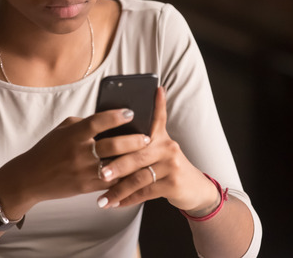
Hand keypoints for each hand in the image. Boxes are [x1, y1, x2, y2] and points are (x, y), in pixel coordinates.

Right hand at [0, 107, 150, 218]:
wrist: (30, 178)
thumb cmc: (48, 150)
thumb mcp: (62, 130)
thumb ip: (83, 124)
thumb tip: (108, 119)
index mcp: (73, 134)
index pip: (98, 121)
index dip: (116, 116)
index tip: (131, 112)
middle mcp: (79, 152)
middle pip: (112, 145)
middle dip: (133, 141)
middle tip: (148, 137)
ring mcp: (83, 171)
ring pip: (115, 166)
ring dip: (133, 161)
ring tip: (146, 155)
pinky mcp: (85, 187)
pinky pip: (110, 182)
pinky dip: (124, 177)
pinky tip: (135, 173)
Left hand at [94, 87, 218, 212]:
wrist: (193, 188)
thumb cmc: (166, 167)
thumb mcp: (158, 149)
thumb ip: (139, 141)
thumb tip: (111, 132)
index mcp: (160, 136)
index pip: (157, 116)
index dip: (156, 103)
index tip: (154, 89)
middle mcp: (168, 147)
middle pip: (137, 154)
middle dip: (116, 165)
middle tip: (99, 173)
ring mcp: (172, 165)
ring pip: (139, 177)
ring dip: (118, 189)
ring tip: (102, 198)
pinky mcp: (173, 183)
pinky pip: (146, 192)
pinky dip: (129, 199)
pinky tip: (115, 204)